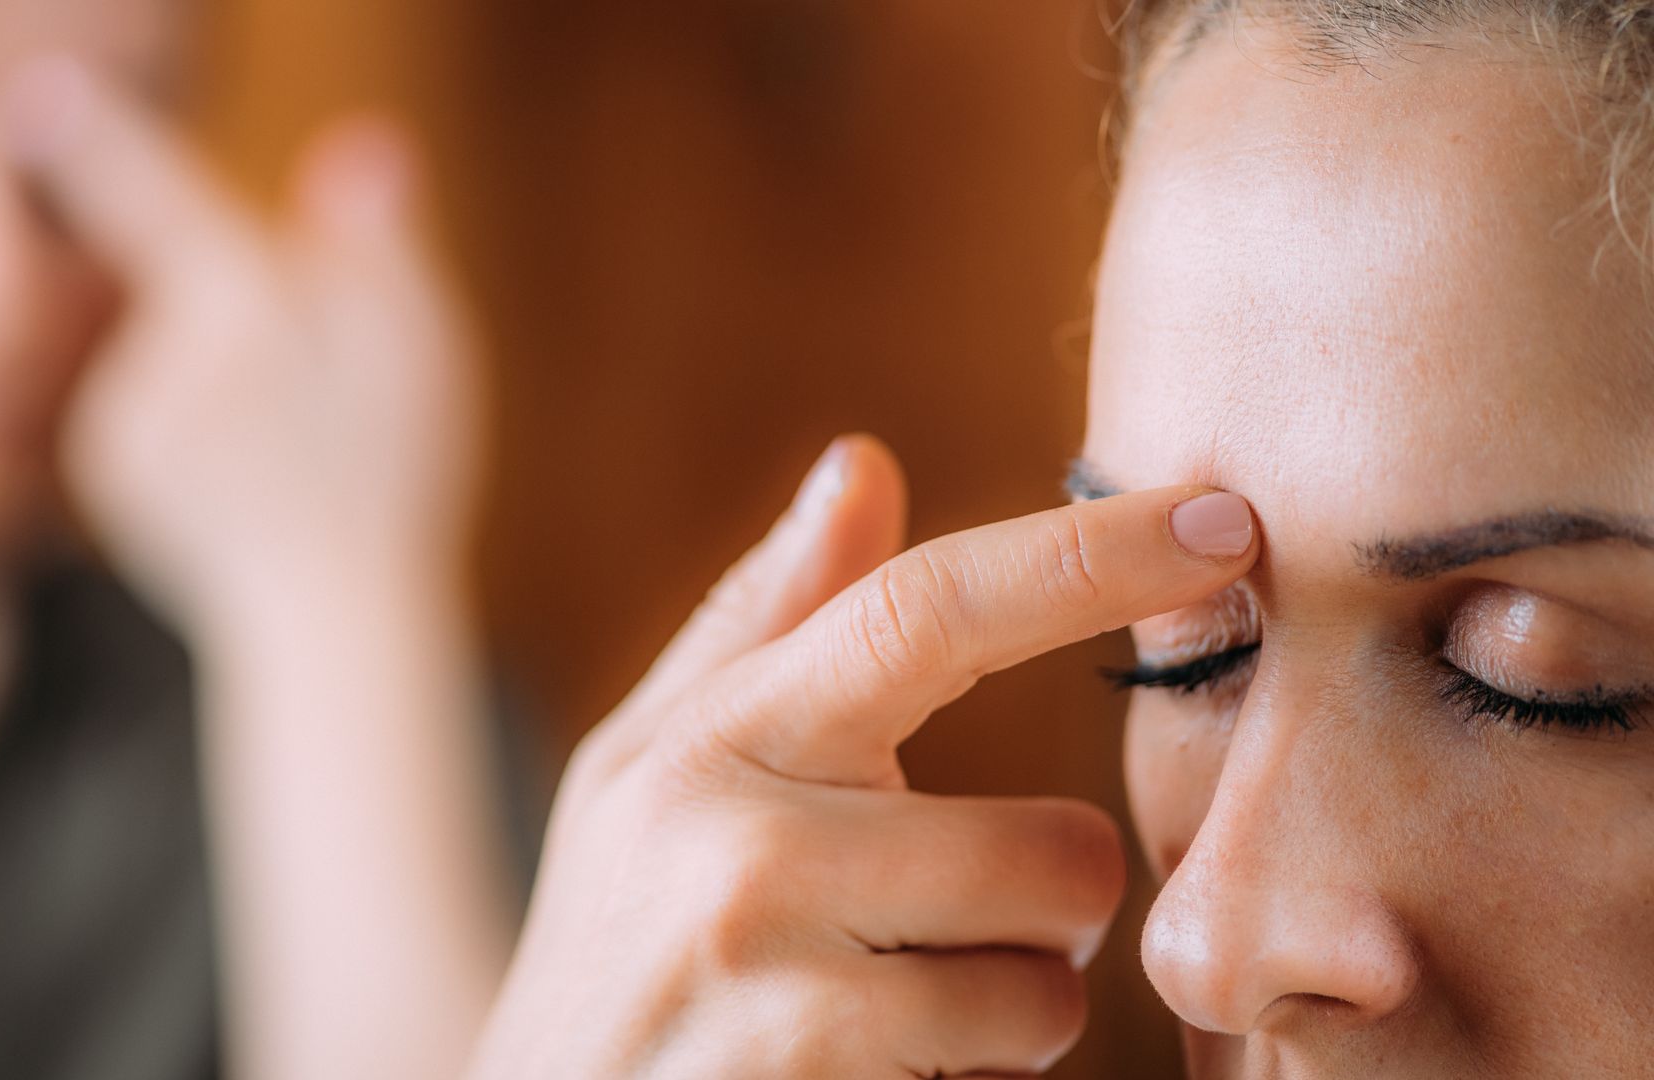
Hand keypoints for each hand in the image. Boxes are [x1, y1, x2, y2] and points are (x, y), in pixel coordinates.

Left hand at [0, 58, 484, 625]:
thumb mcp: (424, 351)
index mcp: (241, 315)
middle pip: (200, 276)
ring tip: (302, 449)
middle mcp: (159, 360)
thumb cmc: (399, 483)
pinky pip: (155, 398)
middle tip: (340, 387)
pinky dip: (204, 418)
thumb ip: (383, 244)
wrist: (331, 623)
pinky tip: (256, 475)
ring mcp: (124, 417)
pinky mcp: (108, 463)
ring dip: (236, 367)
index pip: (158, 193)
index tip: (43, 91)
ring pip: (179, 342)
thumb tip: (363, 147)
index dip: (105, 135)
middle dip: (262, 299)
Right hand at [468, 435, 1260, 1077]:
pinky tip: (869, 1079)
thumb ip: (765, 618)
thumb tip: (862, 461)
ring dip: (1006, 1007)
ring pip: (1049, 986)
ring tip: (889, 1010)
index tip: (1230, 516)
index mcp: (717, 742)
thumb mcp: (650, 766)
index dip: (1090, 558)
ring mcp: (781, 997)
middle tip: (942, 921)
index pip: (925, 612)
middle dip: (1041, 902)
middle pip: (1060, 851)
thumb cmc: (614, 935)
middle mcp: (745, 854)